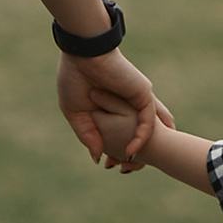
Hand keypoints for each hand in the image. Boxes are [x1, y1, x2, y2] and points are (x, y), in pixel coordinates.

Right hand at [57, 47, 168, 169]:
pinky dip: (141, 138)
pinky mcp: (143, 94)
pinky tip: (132, 151)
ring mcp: (138, 99)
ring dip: (142, 147)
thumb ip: (88, 135)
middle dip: (134, 153)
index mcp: (112, 107)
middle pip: (139, 133)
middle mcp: (128, 104)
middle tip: (125, 170)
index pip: (121, 133)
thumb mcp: (76, 113)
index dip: (117, 151)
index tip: (110, 166)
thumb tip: (97, 157)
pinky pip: (147, 121)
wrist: (81, 52)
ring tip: (132, 166)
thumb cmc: (74, 77)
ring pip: (147, 129)